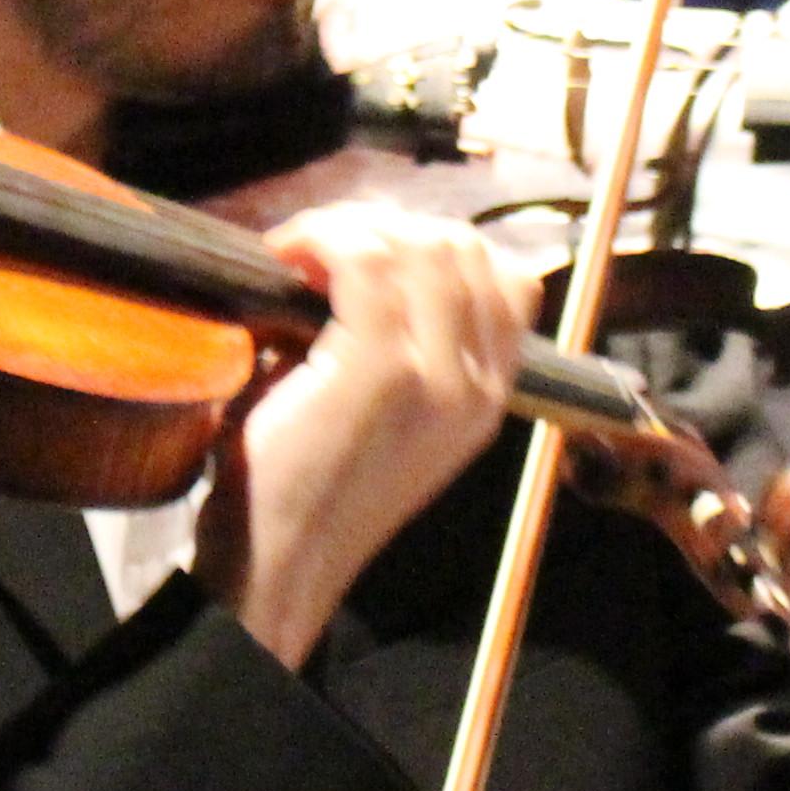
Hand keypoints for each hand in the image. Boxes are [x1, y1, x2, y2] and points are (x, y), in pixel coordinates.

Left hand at [199, 204, 530, 663]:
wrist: (279, 565)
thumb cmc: (307, 490)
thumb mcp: (381, 413)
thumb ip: (399, 345)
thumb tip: (360, 256)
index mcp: (487, 399)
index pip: (510, 281)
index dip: (437, 246)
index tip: (369, 258)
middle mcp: (477, 386)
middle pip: (466, 248)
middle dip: (389, 225)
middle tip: (320, 252)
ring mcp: (435, 376)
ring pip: (422, 244)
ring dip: (352, 228)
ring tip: (300, 257)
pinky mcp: (378, 369)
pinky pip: (365, 258)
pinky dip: (321, 238)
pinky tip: (285, 258)